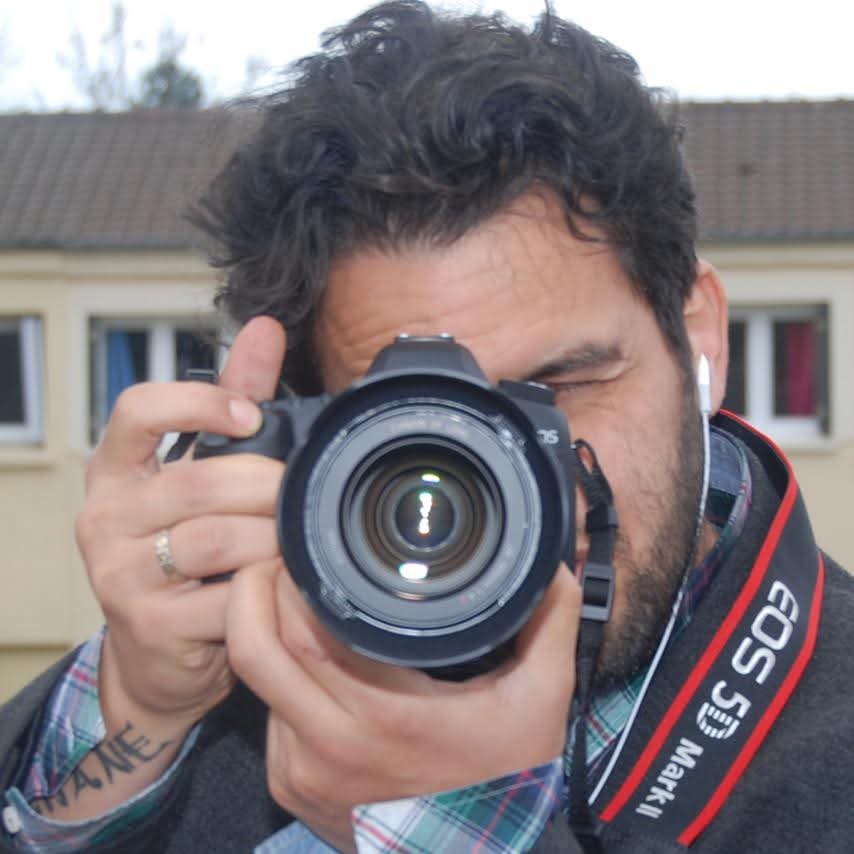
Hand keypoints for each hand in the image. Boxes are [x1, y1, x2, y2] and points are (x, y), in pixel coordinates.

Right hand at [74, 317, 284, 771]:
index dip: (199, 403)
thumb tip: (264, 329)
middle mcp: (105, 517)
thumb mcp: (197, 472)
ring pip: (216, 540)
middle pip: (198, 482)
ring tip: (297, 537)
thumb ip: (230, 401)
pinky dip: (268, 588)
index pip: (137, 412)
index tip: (251, 414)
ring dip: (273, 537)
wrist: (157, 650)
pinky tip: (285, 582)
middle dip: (267, 485)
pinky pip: (226, 600)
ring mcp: (119, 574)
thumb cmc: (183, 548)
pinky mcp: (149, 625)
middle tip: (303, 493)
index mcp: (115, 469)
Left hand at [228, 560, 580, 852]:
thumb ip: (548, 623)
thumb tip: (550, 565)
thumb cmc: (503, 780)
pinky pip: (268, 712)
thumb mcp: (542, 701)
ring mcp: (301, 770)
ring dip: (266, 629)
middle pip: (255, 649)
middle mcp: (329, 746)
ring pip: (257, 679)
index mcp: (386, 715)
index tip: (308, 545)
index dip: (291, 579)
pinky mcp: (288, 784)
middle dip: (255, 588)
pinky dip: (280, 675)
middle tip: (282, 555)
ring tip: (295, 595)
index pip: (301, 632)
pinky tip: (310, 657)